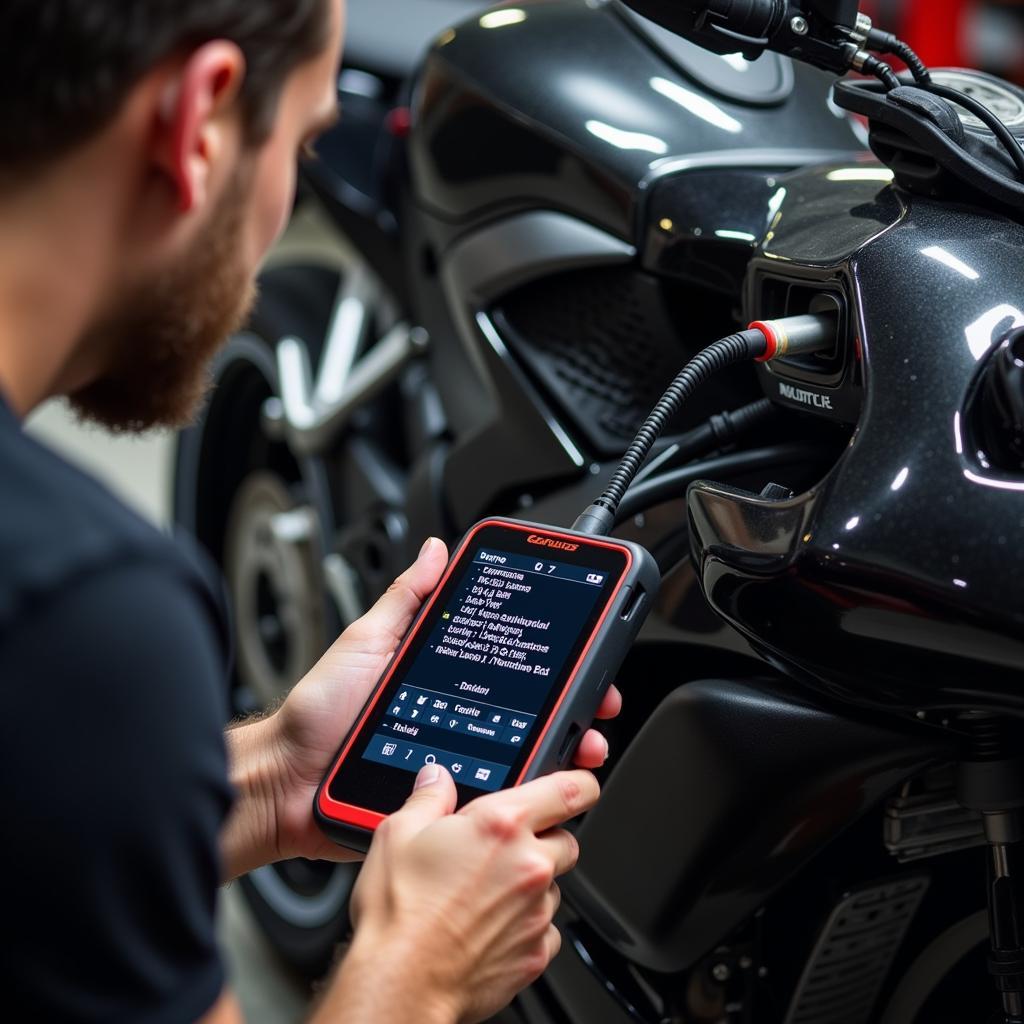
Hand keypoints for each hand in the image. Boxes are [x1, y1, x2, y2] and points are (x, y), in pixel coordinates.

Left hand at [222, 538, 621, 872]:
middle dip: (574, 704)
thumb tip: (437, 550)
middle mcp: (459, 718)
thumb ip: (406, 599)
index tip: (581, 647)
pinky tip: (546, 780)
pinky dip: (527, 790)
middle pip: (531, 711)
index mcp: (444, 679)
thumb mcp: (367, 640)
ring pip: (524, 757)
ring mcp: (457, 759)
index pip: (510, 665)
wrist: (287, 780)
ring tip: (582, 740)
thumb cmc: (319, 712)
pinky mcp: (447, 800)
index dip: (551, 657)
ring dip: (563, 748)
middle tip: (596, 698)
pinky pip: (495, 796)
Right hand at [315, 766, 598, 1023]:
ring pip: (554, 885)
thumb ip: (428, 797)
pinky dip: (527, 925)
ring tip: (487, 893)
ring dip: (532, 884)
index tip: (578, 784)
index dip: (580, 782)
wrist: (401, 982)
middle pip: (566, 839)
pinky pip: (547, 928)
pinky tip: (491, 925)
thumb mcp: (397, 834)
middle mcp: (529, 865)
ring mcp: (537, 911)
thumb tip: (436, 779)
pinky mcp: (536, 952)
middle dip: (543, 839)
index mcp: (502, 825)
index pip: (571, 790)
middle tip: (504, 849)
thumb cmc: (400, 913)